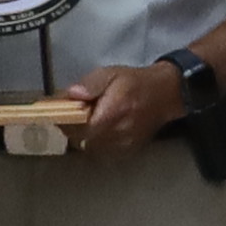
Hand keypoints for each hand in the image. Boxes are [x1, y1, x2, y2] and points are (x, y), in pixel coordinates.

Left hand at [63, 59, 184, 159]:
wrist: (165, 94)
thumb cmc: (134, 82)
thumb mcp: (110, 73)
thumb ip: (91, 84)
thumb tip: (72, 94)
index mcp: (112, 113)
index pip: (78, 128)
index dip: (65, 122)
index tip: (60, 113)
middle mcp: (118, 133)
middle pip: (82, 140)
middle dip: (73, 130)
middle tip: (72, 117)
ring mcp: (124, 144)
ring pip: (91, 148)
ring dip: (83, 138)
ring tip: (86, 123)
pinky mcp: (128, 151)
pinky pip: (103, 152)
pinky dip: (96, 144)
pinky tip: (99, 131)